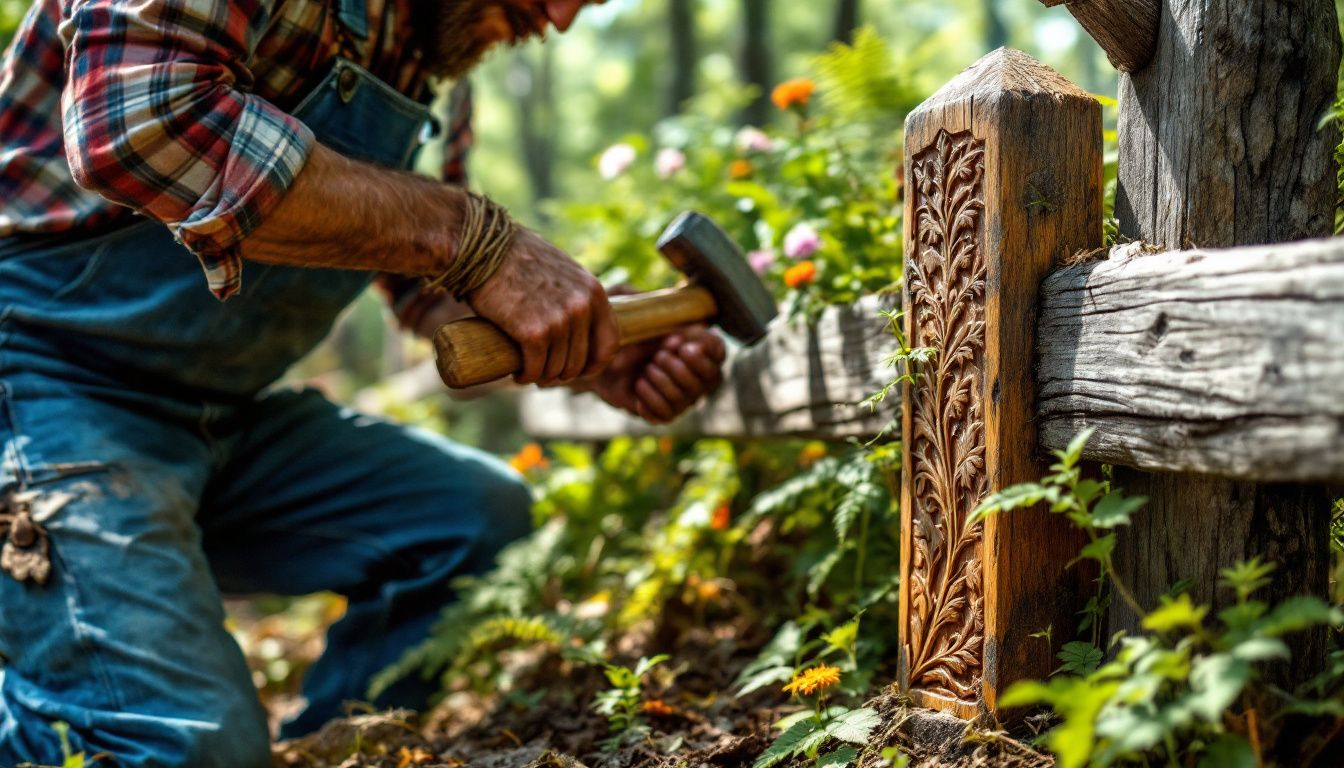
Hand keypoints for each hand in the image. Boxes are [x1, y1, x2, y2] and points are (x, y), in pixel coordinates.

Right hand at [467, 228, 619, 384]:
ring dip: (543, 377)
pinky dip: (526, 376)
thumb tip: (579, 325)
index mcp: (593, 291)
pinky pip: (536, 368)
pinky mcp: (533, 331)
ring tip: (529, 371)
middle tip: (545, 372)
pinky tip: (519, 374)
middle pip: (580, 361)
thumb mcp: (562, 271)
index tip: (580, 371)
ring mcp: (559, 320)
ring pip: (557, 368)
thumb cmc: (518, 258)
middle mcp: (581, 307)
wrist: (484, 247)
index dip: (596, 364)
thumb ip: (576, 295)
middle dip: (563, 373)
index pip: (610, 342)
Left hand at [591, 325, 726, 423]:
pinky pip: (666, 414)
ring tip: (646, 370)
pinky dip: (651, 398)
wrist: (601, 357)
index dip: (705, 353)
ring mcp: (681, 397)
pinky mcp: (662, 413)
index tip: (683, 346)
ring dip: (664, 382)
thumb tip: (677, 335)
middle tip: (657, 356)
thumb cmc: (625, 333)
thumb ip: (656, 310)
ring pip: (686, 399)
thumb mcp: (638, 314)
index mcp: (696, 347)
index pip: (719, 353)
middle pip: (709, 380)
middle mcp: (696, 375)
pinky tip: (639, 385)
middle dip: (681, 368)